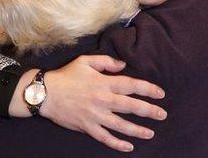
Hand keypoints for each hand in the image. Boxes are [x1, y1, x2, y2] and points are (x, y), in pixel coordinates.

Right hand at [10, 55, 166, 151]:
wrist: (45, 93)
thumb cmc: (66, 75)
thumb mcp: (86, 61)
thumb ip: (106, 61)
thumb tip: (123, 65)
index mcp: (104, 83)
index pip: (132, 86)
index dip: (148, 90)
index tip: (161, 94)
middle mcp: (103, 100)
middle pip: (131, 107)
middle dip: (149, 111)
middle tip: (163, 115)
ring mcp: (96, 116)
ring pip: (121, 125)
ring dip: (138, 130)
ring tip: (151, 133)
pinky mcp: (87, 127)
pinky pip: (105, 137)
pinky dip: (117, 143)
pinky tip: (128, 147)